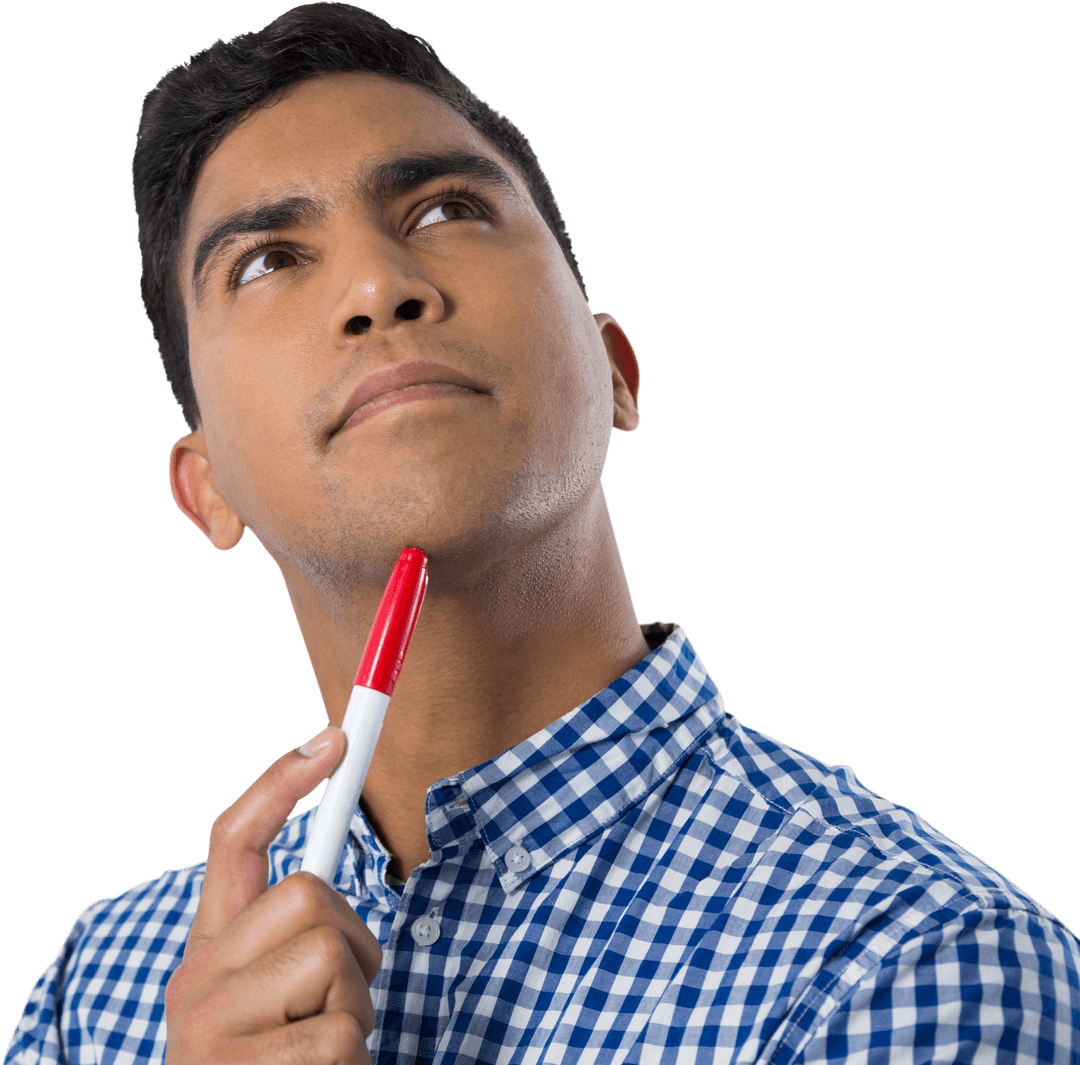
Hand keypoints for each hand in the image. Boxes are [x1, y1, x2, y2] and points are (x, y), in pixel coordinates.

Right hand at [165, 726, 381, 1063]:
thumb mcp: (277, 997)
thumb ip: (291, 936)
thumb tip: (332, 873)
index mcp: (208, 953)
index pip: (234, 843)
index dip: (282, 783)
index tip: (335, 739)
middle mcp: (195, 984)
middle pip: (308, 893)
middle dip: (354, 938)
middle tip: (343, 994)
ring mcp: (212, 1035)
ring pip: (332, 957)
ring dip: (357, 1007)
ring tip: (327, 1051)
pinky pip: (342, 1033)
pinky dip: (355, 1058)